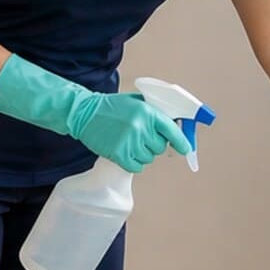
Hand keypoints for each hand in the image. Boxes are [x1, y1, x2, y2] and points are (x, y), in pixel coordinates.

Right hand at [0, 56, 189, 173]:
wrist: (83, 113)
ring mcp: (129, 141)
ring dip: (141, 154)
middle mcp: (140, 127)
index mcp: (147, 112)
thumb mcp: (135, 102)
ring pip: (148, 158)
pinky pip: (136, 166)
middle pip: (160, 147)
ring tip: (129, 143)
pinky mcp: (118, 154)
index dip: (181, 141)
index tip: (186, 149)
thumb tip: (174, 124)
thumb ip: (154, 112)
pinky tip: (125, 153)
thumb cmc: (110, 107)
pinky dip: (133, 163)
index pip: (172, 130)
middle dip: (153, 145)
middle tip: (141, 139)